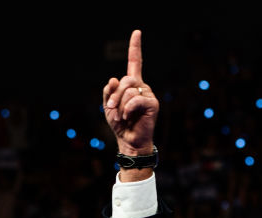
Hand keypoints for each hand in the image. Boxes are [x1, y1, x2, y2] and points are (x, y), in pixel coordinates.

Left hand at [102, 30, 157, 158]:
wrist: (129, 141)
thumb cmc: (120, 124)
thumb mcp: (109, 106)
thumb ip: (109, 91)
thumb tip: (114, 79)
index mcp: (132, 85)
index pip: (135, 62)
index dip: (135, 47)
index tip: (137, 32)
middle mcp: (142, 87)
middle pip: (126, 79)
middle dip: (116, 94)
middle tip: (111, 108)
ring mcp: (148, 95)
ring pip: (129, 90)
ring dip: (120, 105)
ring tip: (122, 117)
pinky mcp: (152, 104)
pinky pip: (135, 100)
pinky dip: (128, 109)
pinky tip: (128, 118)